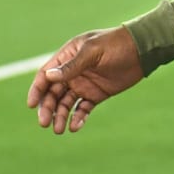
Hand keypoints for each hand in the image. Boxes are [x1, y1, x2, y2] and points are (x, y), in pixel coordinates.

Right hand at [26, 26, 144, 133]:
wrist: (141, 50)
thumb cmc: (115, 44)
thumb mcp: (92, 52)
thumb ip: (72, 65)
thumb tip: (48, 76)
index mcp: (67, 57)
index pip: (46, 75)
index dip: (37, 89)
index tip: (32, 105)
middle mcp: (72, 72)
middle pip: (53, 93)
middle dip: (47, 108)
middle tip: (45, 123)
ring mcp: (84, 84)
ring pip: (66, 103)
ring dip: (60, 116)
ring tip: (59, 129)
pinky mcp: (96, 95)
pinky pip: (83, 109)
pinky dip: (77, 118)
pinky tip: (75, 126)